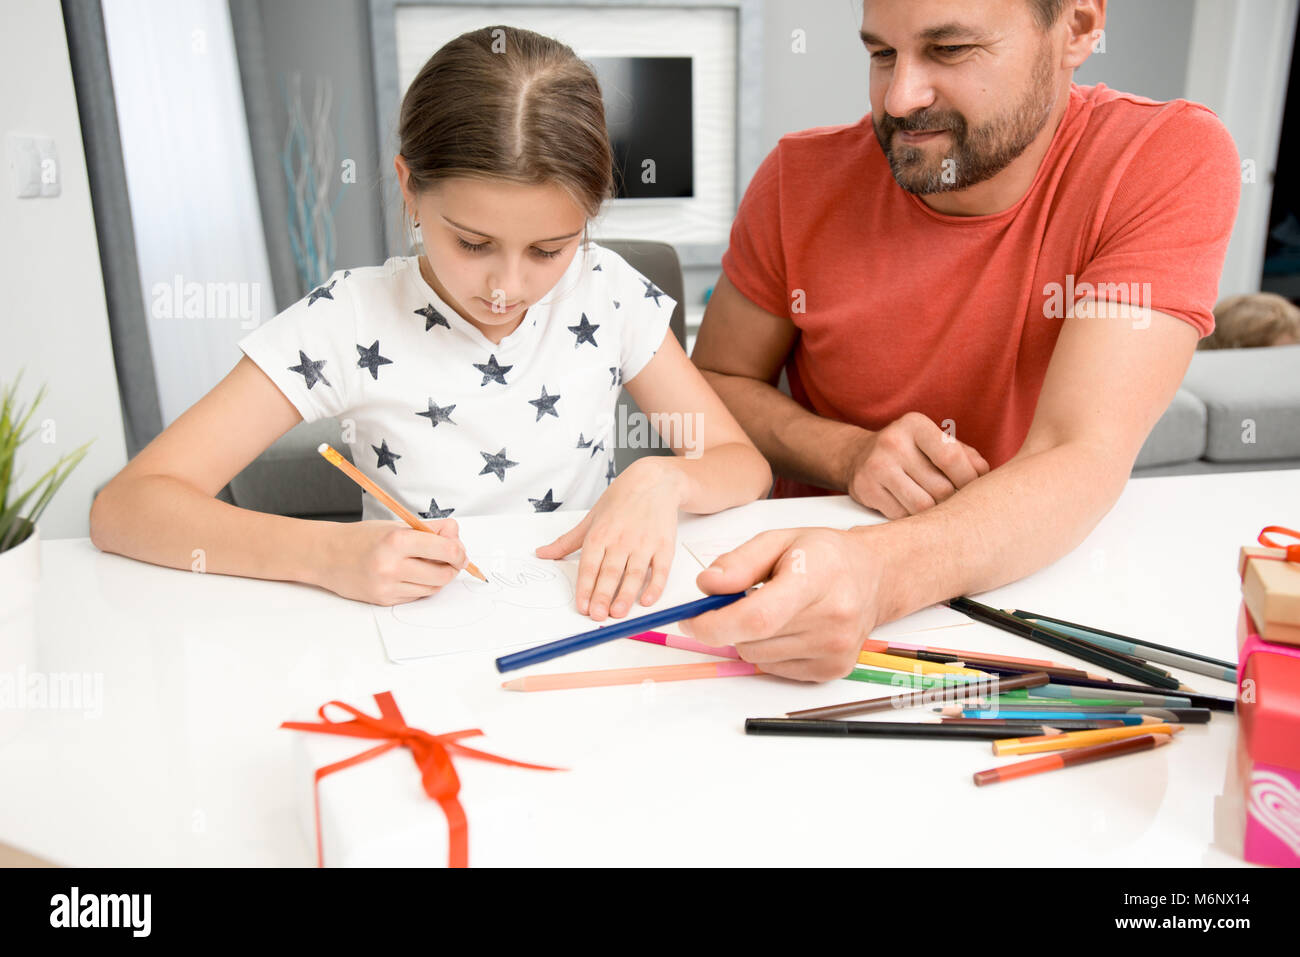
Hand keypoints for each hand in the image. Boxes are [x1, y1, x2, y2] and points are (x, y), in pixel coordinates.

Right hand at [316, 518, 467, 605]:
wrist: (326, 556)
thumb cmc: (363, 538)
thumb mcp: (397, 525)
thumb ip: (430, 529)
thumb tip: (456, 534)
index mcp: (397, 540)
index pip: (447, 550)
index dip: (460, 551)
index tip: (460, 550)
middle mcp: (392, 565)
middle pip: (443, 574)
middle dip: (453, 567)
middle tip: (451, 559)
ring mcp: (387, 586)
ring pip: (433, 588)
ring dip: (438, 577)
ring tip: (429, 564)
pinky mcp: (384, 600)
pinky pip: (417, 596)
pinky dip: (422, 586)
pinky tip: (411, 574)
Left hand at [535, 458, 685, 620]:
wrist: (655, 481)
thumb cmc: (621, 500)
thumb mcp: (591, 518)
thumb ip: (567, 541)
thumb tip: (542, 554)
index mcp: (600, 534)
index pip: (589, 566)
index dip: (585, 587)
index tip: (581, 606)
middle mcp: (621, 539)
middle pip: (610, 573)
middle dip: (603, 596)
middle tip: (597, 615)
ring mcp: (644, 543)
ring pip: (634, 574)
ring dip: (626, 595)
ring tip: (618, 613)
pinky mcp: (664, 546)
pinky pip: (660, 570)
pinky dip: (655, 586)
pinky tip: (647, 600)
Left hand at [679, 526, 887, 680]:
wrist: (874, 576)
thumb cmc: (824, 555)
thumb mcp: (778, 540)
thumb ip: (738, 563)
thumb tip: (705, 587)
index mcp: (817, 577)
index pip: (757, 617)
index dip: (715, 625)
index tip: (691, 621)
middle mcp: (832, 618)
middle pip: (752, 640)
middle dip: (729, 624)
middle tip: (740, 600)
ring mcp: (835, 649)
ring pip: (757, 657)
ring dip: (751, 637)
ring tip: (775, 609)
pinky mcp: (833, 669)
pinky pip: (775, 668)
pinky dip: (769, 650)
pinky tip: (790, 627)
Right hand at [843, 412, 988, 517]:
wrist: (858, 456)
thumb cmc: (909, 451)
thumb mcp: (935, 442)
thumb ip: (965, 456)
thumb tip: (985, 476)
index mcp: (915, 424)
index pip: (951, 458)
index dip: (969, 481)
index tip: (974, 492)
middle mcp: (893, 442)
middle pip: (940, 487)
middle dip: (953, 501)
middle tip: (956, 505)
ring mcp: (876, 466)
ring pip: (921, 506)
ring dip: (933, 513)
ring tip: (937, 509)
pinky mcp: (865, 488)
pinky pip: (900, 515)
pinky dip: (912, 518)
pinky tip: (911, 510)